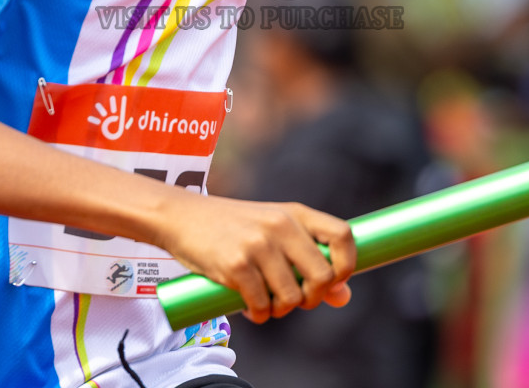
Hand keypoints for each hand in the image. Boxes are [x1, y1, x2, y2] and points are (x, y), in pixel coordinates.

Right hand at [154, 194, 355, 322]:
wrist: (181, 217)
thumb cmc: (233, 227)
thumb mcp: (274, 233)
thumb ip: (308, 259)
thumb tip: (344, 297)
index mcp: (295, 213)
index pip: (342, 235)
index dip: (347, 265)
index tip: (334, 281)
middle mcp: (281, 226)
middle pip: (322, 276)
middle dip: (311, 298)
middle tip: (294, 299)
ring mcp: (258, 245)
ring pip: (291, 297)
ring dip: (281, 310)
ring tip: (266, 302)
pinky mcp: (236, 265)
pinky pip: (262, 306)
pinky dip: (258, 314)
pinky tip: (249, 307)